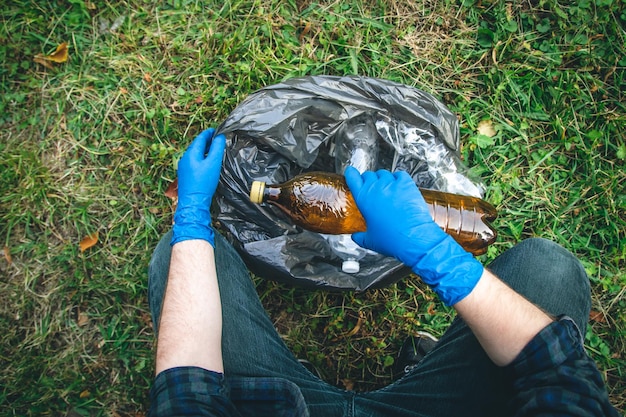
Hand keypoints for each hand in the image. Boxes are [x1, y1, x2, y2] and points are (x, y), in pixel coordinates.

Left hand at [171, 128, 226, 245]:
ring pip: (195, 154)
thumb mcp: (213, 163)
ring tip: (213, 149)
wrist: (193, 203)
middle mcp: (185, 158)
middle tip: (217, 139)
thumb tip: (220, 137)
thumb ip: (217, 149)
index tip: (216, 130)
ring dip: (204, 150)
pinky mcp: (185, 175)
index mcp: (191, 153)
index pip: (200, 138)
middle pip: (197, 145)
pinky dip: (201, 158)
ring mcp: (183, 167)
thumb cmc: (203, 183)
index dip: (209, 133)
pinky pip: (193, 162)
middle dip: (206, 141)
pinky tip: (207, 163)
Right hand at [344, 167, 482, 305]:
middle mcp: (379, 187)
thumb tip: (355, 238)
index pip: (353, 176)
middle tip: (370, 190)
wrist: (418, 241)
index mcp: (365, 197)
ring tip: (386, 190)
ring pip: (386, 174)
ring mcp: (395, 186)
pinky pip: (401, 177)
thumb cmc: (394, 242)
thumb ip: (362, 238)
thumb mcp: (373, 242)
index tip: (351, 177)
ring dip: (384, 180)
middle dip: (369, 180)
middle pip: (370, 175)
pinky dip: (398, 181)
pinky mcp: (410, 187)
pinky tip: (399, 189)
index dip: (351, 176)